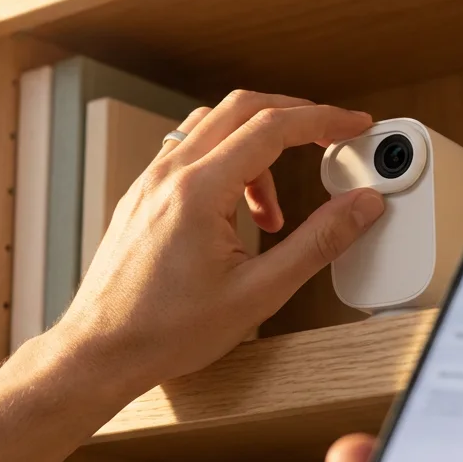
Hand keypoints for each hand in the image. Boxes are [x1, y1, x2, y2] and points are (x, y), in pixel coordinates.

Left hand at [53, 90, 385, 398]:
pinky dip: (226, 162)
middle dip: (293, 115)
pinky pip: (190, 152)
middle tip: (328, 137)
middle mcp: (169, 175)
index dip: (322, 120)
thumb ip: (318, 244)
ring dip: (257, 145)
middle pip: (241, 108)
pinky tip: (237, 213)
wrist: (102, 353)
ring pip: (213, 126)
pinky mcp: (142, 196)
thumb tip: (360, 208)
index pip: (272, 127)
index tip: (353, 124)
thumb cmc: (167, 332)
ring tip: (276, 209)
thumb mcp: (259, 293)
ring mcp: (150, 182)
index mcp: (198, 191)